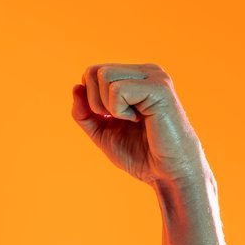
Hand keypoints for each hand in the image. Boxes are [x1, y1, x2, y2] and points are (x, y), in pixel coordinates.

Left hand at [71, 63, 208, 186]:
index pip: (93, 73)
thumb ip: (85, 112)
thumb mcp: (102, 132)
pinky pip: (117, 90)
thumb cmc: (140, 154)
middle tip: (120, 121)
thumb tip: (76, 87)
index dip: (89, 100)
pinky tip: (141, 120)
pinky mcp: (159, 88)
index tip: (111, 120)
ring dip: (108, 107)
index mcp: (135, 77)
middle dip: (95, 103)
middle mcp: (146, 71)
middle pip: (95, 71)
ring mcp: (154, 77)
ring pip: (104, 76)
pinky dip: (120, 111)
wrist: (168, 173)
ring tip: (132, 120)